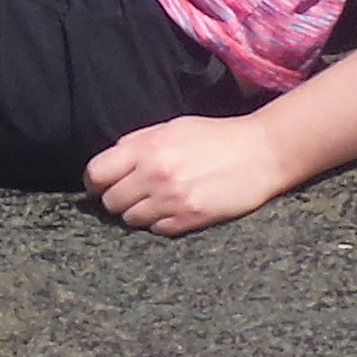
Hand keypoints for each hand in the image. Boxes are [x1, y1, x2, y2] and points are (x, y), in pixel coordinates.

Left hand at [84, 115, 293, 234]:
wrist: (261, 153)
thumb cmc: (217, 136)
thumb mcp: (174, 126)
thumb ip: (139, 141)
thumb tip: (111, 157)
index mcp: (148, 147)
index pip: (97, 173)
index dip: (95, 181)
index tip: (100, 185)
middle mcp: (155, 174)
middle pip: (111, 201)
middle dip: (117, 198)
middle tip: (133, 193)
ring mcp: (172, 199)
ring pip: (131, 219)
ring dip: (138, 212)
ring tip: (157, 200)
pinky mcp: (189, 218)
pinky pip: (156, 229)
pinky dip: (160, 222)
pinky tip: (174, 208)